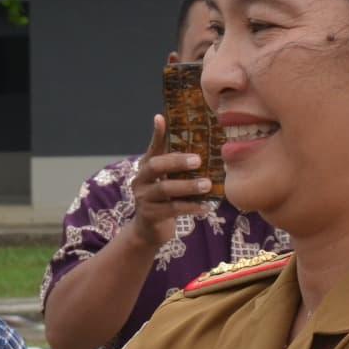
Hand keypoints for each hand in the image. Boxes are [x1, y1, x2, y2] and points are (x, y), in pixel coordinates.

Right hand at [128, 115, 214, 245]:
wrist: (149, 230)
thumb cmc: (164, 199)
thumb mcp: (168, 179)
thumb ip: (177, 164)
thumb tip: (200, 145)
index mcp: (146, 167)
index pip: (152, 147)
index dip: (157, 134)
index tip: (161, 118)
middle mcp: (141, 179)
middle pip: (156, 166)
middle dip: (177, 162)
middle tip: (198, 160)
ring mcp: (143, 198)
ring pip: (165, 188)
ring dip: (188, 186)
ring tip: (207, 185)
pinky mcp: (150, 215)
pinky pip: (172, 209)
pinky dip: (191, 207)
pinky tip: (206, 207)